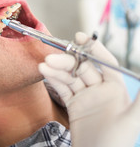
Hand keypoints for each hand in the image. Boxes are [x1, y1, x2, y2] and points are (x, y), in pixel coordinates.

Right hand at [38, 32, 139, 146]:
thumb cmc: (115, 142)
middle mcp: (100, 90)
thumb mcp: (131, 120)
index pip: (105, 62)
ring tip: (43, 65)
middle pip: (82, 68)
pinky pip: (63, 88)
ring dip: (56, 70)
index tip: (80, 37)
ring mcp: (86, 97)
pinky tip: (45, 74)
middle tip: (51, 58)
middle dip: (66, 61)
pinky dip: (54, 80)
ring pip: (70, 77)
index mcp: (116, 89)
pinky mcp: (73, 104)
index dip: (93, 49)